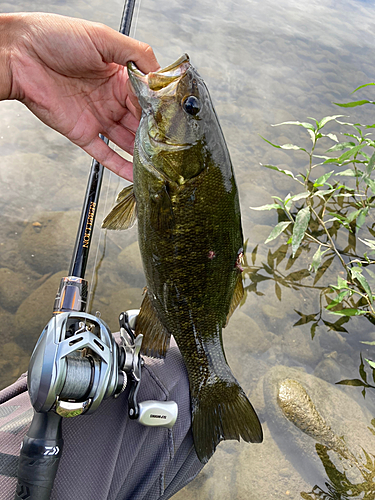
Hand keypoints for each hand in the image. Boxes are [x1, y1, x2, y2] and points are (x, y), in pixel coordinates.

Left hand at [0, 13, 158, 180]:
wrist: (18, 54)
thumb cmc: (54, 37)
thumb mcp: (102, 37)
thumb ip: (136, 54)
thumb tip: (159, 75)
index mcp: (117, 76)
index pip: (146, 97)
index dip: (158, 108)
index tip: (174, 120)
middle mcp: (110, 98)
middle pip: (139, 121)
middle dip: (155, 133)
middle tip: (172, 145)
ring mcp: (98, 118)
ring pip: (126, 140)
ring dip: (142, 152)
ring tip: (161, 163)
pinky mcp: (83, 134)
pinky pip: (105, 154)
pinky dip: (120, 166)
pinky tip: (135, 174)